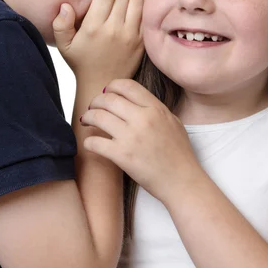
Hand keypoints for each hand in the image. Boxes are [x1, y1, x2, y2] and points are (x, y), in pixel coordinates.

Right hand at [52, 0, 144, 84]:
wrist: (103, 85)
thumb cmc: (82, 62)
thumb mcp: (64, 46)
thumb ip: (61, 25)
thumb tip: (65, 5)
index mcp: (94, 27)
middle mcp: (113, 29)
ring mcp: (130, 35)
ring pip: (137, 2)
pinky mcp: (141, 41)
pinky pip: (145, 16)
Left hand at [80, 79, 202, 206]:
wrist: (182, 181)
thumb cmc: (180, 154)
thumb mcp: (173, 122)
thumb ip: (155, 109)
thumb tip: (135, 102)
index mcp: (155, 108)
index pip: (127, 86)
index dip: (112, 86)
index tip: (106, 92)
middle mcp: (142, 119)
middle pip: (108, 99)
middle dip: (96, 101)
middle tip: (92, 107)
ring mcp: (131, 137)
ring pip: (98, 117)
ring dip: (88, 117)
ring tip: (86, 121)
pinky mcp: (122, 156)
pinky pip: (95, 142)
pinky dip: (88, 141)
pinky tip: (90, 143)